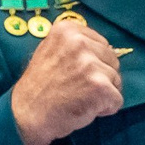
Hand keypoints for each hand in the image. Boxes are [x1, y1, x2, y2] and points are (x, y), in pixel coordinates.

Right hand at [11, 22, 124, 144]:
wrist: (27, 115)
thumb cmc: (40, 87)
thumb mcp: (50, 51)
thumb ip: (74, 46)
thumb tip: (106, 48)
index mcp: (67, 30)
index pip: (102, 45)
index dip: (93, 64)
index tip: (74, 75)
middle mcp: (79, 42)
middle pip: (112, 60)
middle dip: (101, 77)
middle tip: (77, 88)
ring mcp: (90, 64)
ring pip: (115, 80)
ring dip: (102, 94)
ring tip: (79, 98)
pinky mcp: (100, 86)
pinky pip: (117, 99)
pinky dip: (106, 109)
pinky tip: (86, 109)